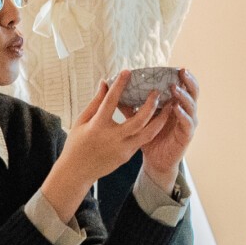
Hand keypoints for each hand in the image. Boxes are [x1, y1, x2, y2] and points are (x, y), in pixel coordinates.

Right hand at [41, 72, 165, 222]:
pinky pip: (142, 140)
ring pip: (148, 134)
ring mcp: (122, 149)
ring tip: (169, 106)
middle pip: (139, 121)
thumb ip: (96, 102)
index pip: (110, 102)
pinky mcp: (127, 156)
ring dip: (161, 119)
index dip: (119, 86)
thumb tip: (105, 82)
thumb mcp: (82, 120)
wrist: (76, 173)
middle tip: (157, 92)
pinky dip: (151, 128)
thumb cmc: (76, 144)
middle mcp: (113, 138)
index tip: (127, 71)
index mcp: (97, 127)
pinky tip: (158, 118)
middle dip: (151, 105)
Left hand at [136, 69, 198, 190]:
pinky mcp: (187, 135)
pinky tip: (176, 107)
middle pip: (192, 92)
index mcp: (176, 104)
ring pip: (191, 105)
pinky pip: (187, 123)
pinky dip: (183, 114)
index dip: (183, 76)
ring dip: (184, 96)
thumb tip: (113, 92)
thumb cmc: (150, 138)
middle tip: (182, 71)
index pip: (183, 86)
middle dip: (188, 81)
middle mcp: (185, 111)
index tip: (177, 66)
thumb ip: (132, 106)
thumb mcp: (141, 119)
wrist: (157, 161)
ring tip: (175, 88)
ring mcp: (188, 123)